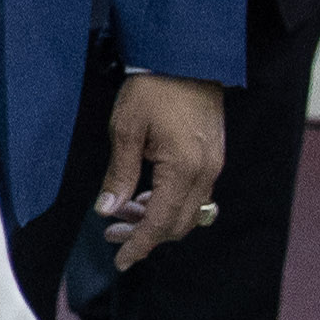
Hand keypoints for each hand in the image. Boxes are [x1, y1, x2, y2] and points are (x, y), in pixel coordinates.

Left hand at [91, 73, 227, 270]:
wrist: (187, 58)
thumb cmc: (153, 89)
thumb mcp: (125, 130)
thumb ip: (119, 175)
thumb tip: (107, 210)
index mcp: (184, 170)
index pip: (160, 223)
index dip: (139, 245)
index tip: (120, 262)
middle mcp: (205, 173)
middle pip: (178, 224)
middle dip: (144, 236)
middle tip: (111, 236)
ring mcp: (213, 165)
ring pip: (187, 212)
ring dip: (156, 219)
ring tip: (121, 214)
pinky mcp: (212, 157)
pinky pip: (194, 194)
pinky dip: (169, 203)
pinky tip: (144, 196)